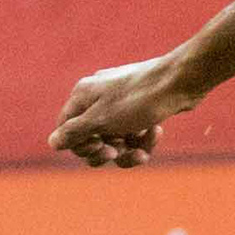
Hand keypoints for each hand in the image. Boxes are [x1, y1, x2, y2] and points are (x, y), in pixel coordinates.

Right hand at [51, 54, 205, 167]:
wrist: (181, 81)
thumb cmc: (139, 99)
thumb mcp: (101, 119)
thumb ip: (75, 132)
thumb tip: (52, 143)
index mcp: (82, 97)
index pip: (67, 131)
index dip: (80, 147)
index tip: (99, 150)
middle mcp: (98, 99)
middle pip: (91, 139)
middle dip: (105, 153)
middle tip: (117, 153)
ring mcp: (121, 105)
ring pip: (115, 141)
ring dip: (128, 152)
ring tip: (143, 152)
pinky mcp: (142, 110)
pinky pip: (134, 135)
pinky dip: (143, 140)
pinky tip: (156, 132)